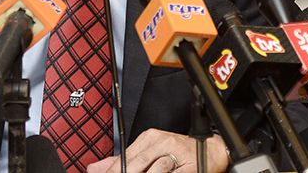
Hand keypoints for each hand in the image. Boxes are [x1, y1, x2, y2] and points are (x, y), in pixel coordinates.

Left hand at [87, 129, 227, 172]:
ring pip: (154, 170)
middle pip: (137, 163)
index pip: (125, 156)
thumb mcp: (149, 153)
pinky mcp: (189, 167)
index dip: (114, 171)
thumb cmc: (180, 154)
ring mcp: (176, 153)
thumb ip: (123, 161)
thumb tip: (94, 168)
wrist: (213, 152)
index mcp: (150, 138)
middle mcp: (162, 141)